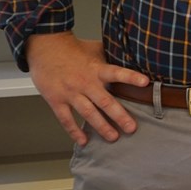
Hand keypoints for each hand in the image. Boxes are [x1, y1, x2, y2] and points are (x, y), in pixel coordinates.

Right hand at [26, 32, 149, 144]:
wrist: (45, 48)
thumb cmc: (73, 49)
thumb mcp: (96, 49)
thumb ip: (111, 57)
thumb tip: (132, 57)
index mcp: (97, 69)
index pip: (117, 72)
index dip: (131, 77)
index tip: (145, 82)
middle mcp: (85, 82)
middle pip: (105, 101)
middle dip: (119, 116)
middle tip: (131, 128)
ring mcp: (70, 93)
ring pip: (88, 113)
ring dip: (101, 127)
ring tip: (113, 137)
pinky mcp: (56, 100)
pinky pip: (66, 119)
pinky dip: (74, 131)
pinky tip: (83, 141)